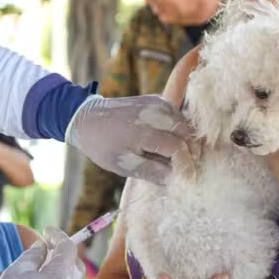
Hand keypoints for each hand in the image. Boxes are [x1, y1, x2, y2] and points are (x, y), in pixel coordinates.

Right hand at [0, 227, 86, 278]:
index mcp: (60, 278)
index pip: (67, 247)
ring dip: (66, 271)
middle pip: (76, 265)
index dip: (57, 235)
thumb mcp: (15, 274)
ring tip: (48, 268)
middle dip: (63, 253)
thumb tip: (41, 246)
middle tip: (47, 247)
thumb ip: (32, 256)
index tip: (47, 231)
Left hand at [65, 95, 198, 183]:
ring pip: (184, 122)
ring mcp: (155, 103)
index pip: (177, 148)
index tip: (189, 179)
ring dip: (187, 139)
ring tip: (182, 157)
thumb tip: (174, 178)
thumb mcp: (123, 165)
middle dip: (191, 151)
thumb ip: (151, 171)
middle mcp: (153, 114)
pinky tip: (173, 140)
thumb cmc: (103, 145)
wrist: (88, 118)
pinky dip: (180, 128)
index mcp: (143, 132)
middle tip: (188, 168)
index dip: (186, 165)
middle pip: (186, 133)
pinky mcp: (155, 99)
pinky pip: (176, 114)